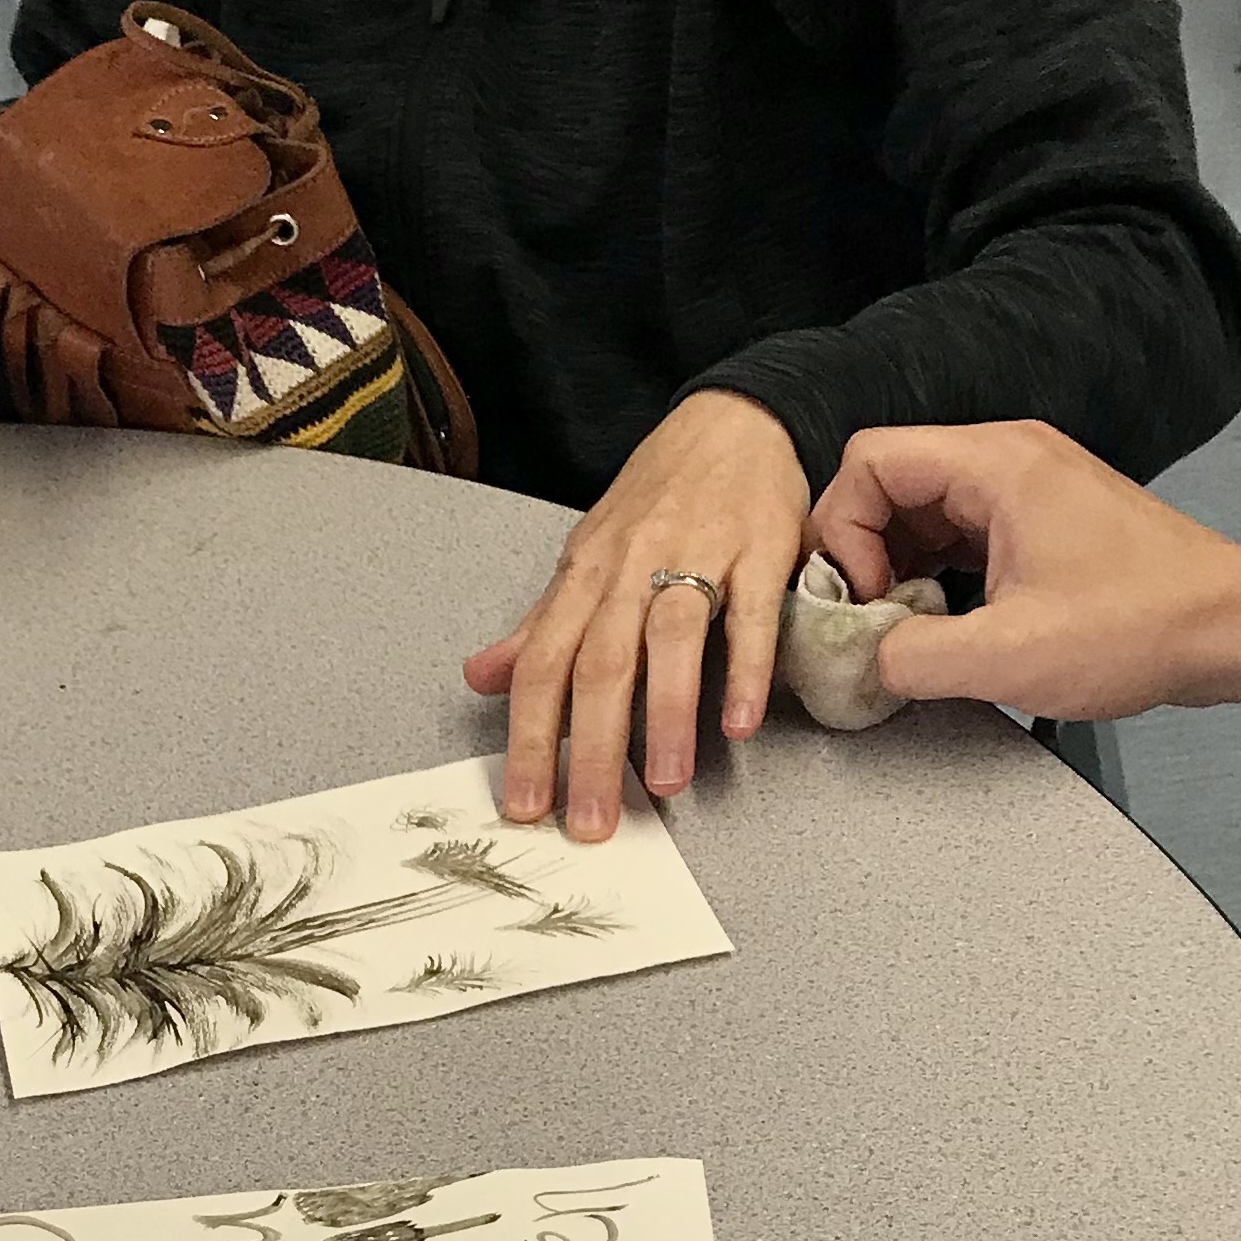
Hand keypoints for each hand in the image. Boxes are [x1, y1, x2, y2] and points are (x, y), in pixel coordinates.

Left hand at [462, 391, 806, 838]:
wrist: (732, 420)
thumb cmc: (658, 497)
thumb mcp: (588, 556)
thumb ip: (542, 625)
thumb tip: (481, 676)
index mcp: (584, 575)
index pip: (543, 665)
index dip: (529, 738)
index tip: (527, 803)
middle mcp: (630, 567)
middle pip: (599, 666)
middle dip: (590, 752)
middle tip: (590, 821)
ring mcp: (696, 554)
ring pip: (669, 642)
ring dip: (666, 719)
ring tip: (665, 785)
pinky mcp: (759, 548)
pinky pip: (749, 614)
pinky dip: (744, 669)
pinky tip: (738, 722)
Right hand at [808, 420, 1240, 719]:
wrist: (1232, 630)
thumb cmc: (1142, 627)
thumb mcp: (1008, 659)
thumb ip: (910, 658)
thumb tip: (859, 659)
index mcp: (997, 464)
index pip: (869, 460)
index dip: (845, 532)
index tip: (867, 597)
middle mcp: (1009, 458)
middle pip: (889, 482)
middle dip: (865, 553)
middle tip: (878, 618)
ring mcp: (1027, 486)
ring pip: (921, 509)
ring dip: (899, 567)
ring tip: (914, 627)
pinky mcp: (1040, 518)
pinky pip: (958, 530)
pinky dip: (935, 572)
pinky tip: (948, 622)